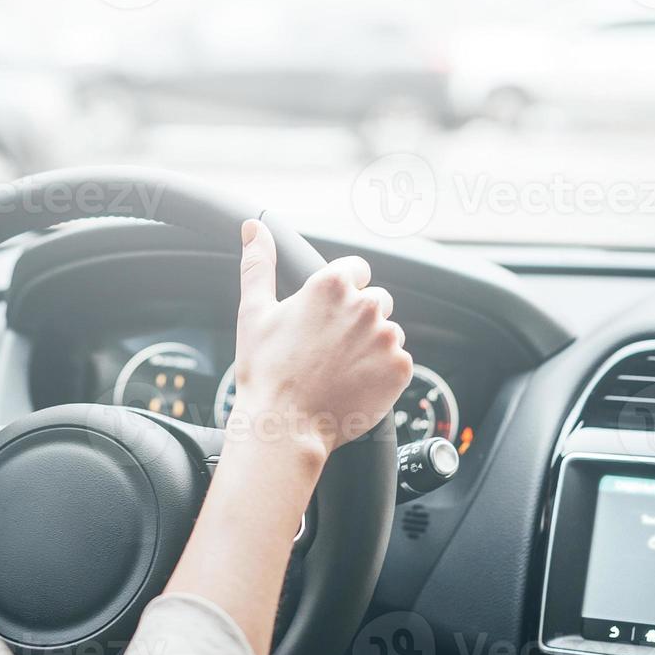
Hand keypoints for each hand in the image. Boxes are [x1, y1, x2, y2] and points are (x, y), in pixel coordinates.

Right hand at [226, 219, 412, 456]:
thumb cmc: (266, 371)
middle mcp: (366, 305)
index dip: (342, 290)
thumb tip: (253, 227)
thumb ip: (259, 263)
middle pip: (376, 299)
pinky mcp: (401, 368)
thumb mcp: (255, 311)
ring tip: (340, 368)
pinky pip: (399, 361)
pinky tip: (355, 383)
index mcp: (332, 285)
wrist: (284, 426)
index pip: (356, 269)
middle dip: (358, 318)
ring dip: (371, 345)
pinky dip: (382, 372)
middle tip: (329, 347)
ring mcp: (387, 338)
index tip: (327, 314)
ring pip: (388, 331)